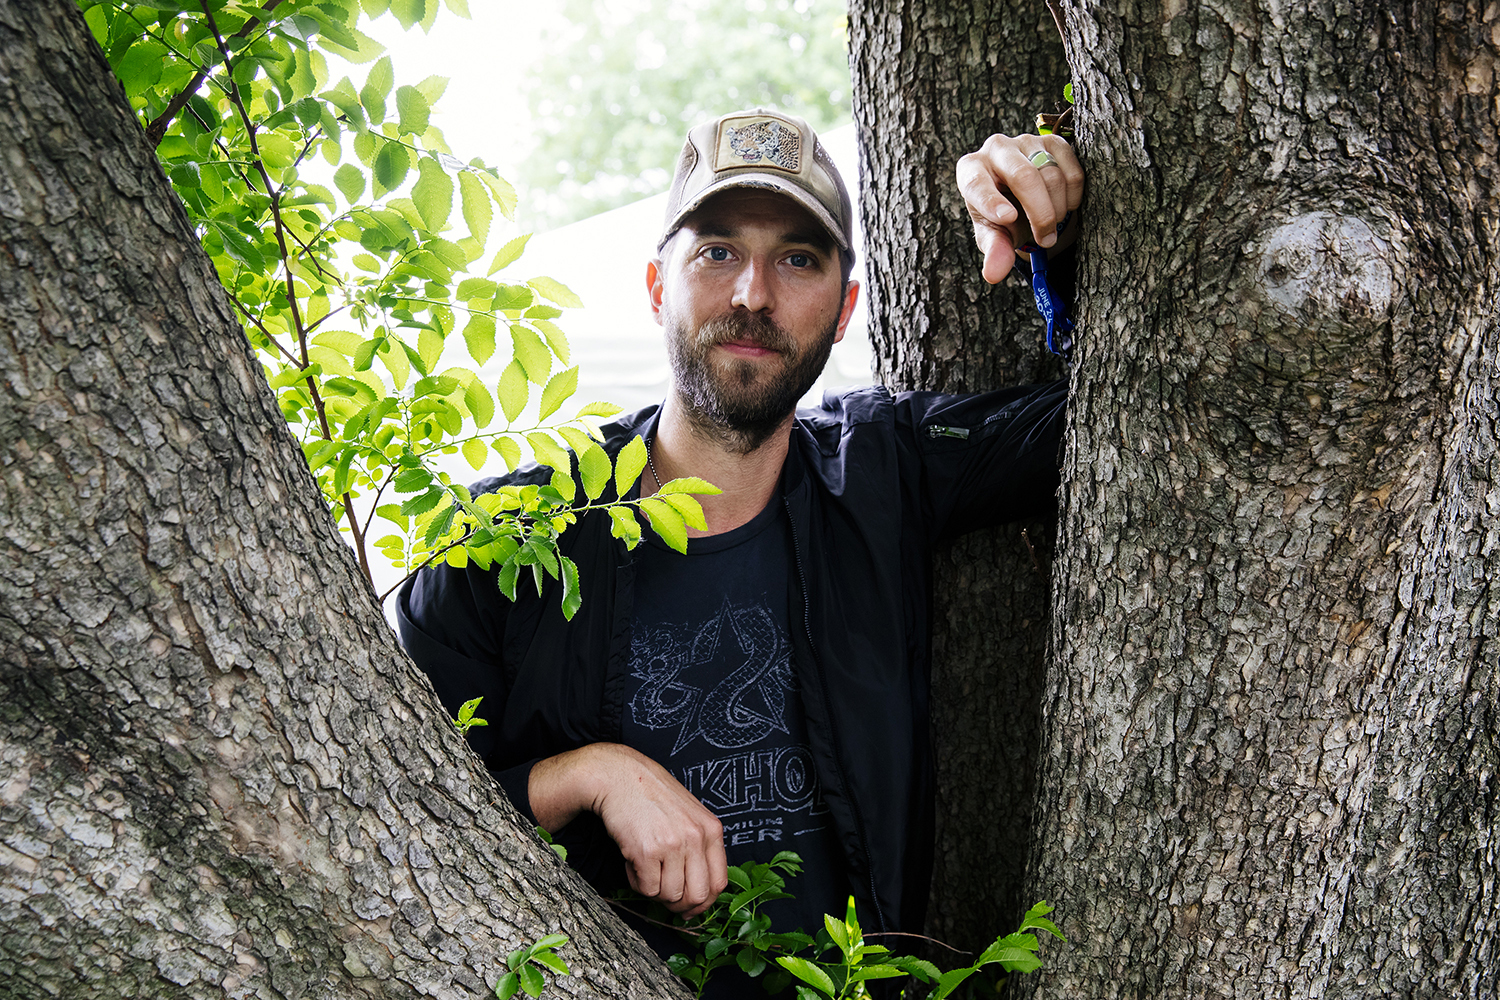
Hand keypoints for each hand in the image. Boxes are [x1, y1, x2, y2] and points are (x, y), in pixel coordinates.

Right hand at [530, 743, 727, 917]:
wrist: (618, 775)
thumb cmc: (651, 796)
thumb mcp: (689, 815)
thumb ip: (699, 847)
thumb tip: (698, 896)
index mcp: (711, 829)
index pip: (718, 882)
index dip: (703, 903)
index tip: (689, 908)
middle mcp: (696, 837)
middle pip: (697, 896)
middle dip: (679, 904)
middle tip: (664, 895)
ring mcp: (672, 844)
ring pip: (670, 895)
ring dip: (654, 890)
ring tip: (645, 867)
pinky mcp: (646, 851)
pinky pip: (647, 889)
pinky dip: (636, 882)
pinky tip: (632, 861)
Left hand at [957, 133, 1083, 283]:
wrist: (1023, 196)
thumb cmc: (1002, 216)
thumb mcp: (995, 234)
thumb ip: (994, 250)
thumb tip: (994, 274)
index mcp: (971, 170)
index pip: (976, 183)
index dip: (991, 201)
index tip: (1007, 219)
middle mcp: (996, 148)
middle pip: (1023, 176)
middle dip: (1039, 213)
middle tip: (1046, 240)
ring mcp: (1026, 141)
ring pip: (1051, 173)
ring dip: (1057, 208)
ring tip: (1051, 226)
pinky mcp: (1053, 141)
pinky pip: (1072, 168)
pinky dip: (1073, 194)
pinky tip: (1065, 206)